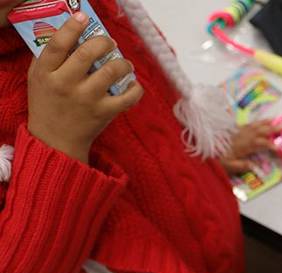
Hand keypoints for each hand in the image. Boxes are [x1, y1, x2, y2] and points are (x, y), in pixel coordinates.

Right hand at [27, 13, 142, 162]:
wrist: (55, 140)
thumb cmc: (48, 103)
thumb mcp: (38, 78)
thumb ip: (51, 57)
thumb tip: (72, 33)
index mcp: (46, 73)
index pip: (58, 44)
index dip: (72, 27)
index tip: (83, 17)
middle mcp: (66, 84)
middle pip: (89, 53)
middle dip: (105, 42)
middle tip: (110, 42)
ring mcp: (88, 99)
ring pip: (112, 70)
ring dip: (123, 62)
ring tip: (124, 63)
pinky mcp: (105, 112)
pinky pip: (129, 96)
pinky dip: (136, 88)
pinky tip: (133, 84)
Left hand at [221, 120, 281, 173]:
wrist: (201, 151)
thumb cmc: (215, 161)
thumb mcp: (226, 167)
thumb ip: (239, 166)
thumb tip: (252, 166)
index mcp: (240, 146)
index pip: (258, 143)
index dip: (269, 144)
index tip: (278, 147)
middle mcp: (240, 137)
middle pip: (258, 131)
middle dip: (272, 128)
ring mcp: (236, 132)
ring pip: (253, 126)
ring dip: (264, 123)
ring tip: (274, 119)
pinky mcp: (232, 131)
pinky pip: (245, 125)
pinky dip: (254, 123)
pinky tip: (258, 122)